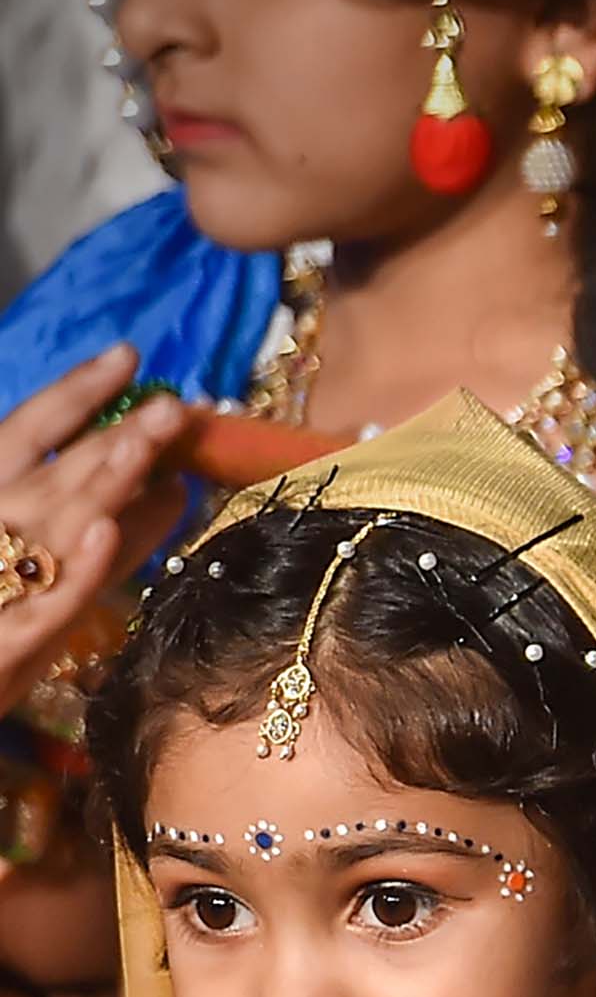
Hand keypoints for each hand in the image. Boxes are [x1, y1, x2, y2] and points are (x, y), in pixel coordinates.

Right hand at [0, 351, 183, 704]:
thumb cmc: (8, 609)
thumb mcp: (56, 560)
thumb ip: (112, 522)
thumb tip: (176, 486)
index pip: (33, 426)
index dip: (78, 390)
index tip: (127, 356)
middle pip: (60, 469)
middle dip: (115, 436)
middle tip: (173, 406)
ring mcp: (0, 579)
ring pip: (55, 521)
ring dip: (101, 482)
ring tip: (147, 445)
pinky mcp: (9, 640)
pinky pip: (48, 600)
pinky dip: (75, 566)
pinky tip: (105, 533)